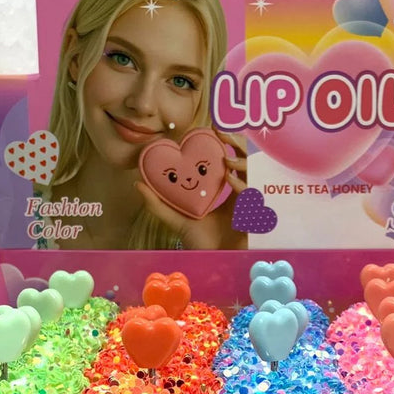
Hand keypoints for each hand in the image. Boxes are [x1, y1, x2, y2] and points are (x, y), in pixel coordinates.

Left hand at [135, 129, 248, 248]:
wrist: (214, 265)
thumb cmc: (201, 245)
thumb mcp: (176, 220)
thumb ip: (158, 204)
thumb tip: (137, 183)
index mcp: (228, 193)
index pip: (232, 162)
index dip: (227, 144)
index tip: (213, 128)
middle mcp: (242, 196)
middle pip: (247, 161)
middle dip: (238, 144)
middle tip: (222, 133)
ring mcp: (251, 206)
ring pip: (254, 174)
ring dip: (241, 162)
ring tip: (226, 158)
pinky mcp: (256, 218)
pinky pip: (253, 196)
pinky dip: (242, 185)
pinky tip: (229, 178)